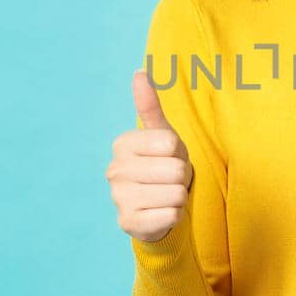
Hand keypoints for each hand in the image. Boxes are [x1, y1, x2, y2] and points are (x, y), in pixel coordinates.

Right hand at [107, 69, 193, 242]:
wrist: (155, 208)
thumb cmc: (161, 165)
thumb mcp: (161, 135)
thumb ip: (150, 106)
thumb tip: (139, 72)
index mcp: (122, 144)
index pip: (171, 143)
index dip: (178, 153)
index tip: (167, 158)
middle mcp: (114, 170)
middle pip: (176, 170)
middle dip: (180, 177)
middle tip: (168, 180)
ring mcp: (118, 198)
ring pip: (176, 193)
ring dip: (178, 197)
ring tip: (164, 195)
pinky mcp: (127, 223)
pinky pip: (171, 215)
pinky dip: (174, 216)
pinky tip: (160, 213)